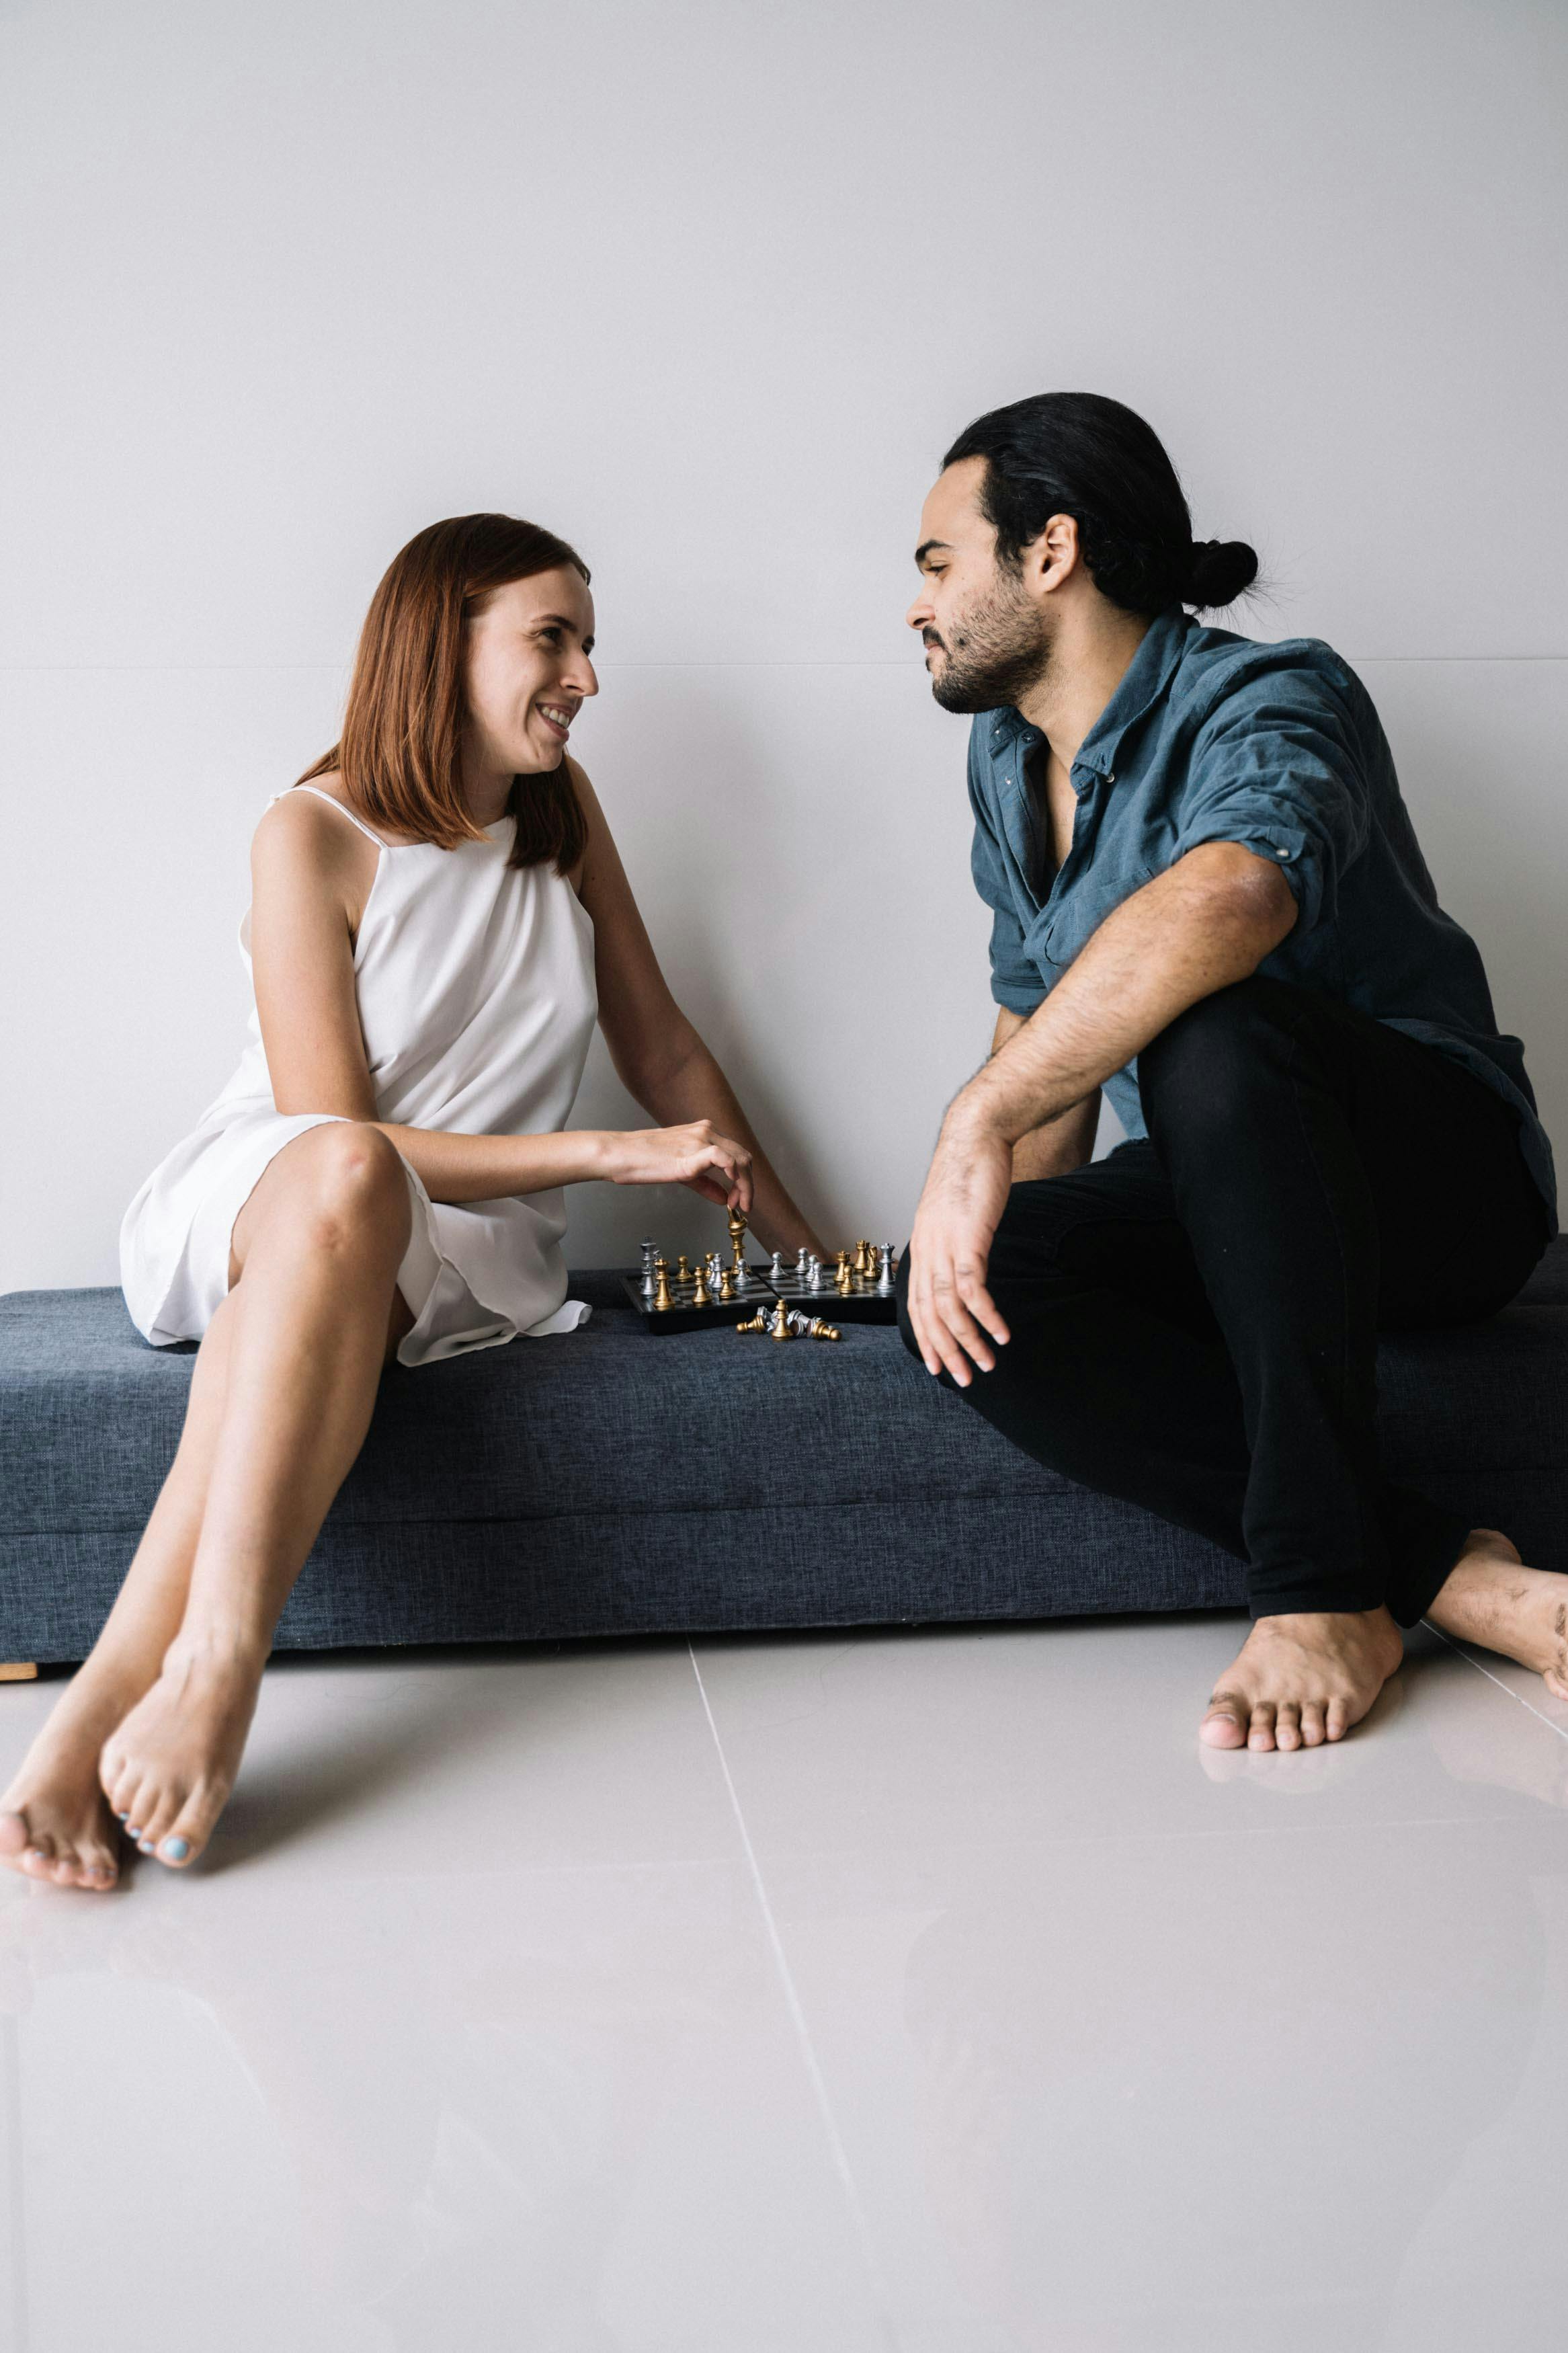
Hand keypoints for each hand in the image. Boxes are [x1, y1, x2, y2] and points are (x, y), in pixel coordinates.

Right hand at [604, 1121, 753, 1212]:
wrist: (620, 1154)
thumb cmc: (642, 1160)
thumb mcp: (682, 1172)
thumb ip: (706, 1183)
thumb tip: (724, 1197)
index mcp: (703, 1132)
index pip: (736, 1153)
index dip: (743, 1178)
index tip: (739, 1198)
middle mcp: (705, 1132)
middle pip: (743, 1156)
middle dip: (747, 1183)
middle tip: (741, 1204)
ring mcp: (699, 1140)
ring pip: (739, 1158)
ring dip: (745, 1184)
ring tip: (739, 1203)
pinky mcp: (691, 1152)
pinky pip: (724, 1158)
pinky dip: (734, 1175)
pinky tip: (731, 1191)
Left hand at [906, 1111, 1012, 1386]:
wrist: (976, 1135)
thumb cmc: (970, 1172)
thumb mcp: (954, 1214)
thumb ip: (955, 1243)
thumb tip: (964, 1266)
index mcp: (921, 1247)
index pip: (916, 1305)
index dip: (926, 1339)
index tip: (939, 1367)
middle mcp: (926, 1250)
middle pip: (929, 1314)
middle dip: (946, 1352)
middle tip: (965, 1379)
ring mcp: (944, 1245)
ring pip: (949, 1308)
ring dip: (969, 1340)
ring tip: (988, 1364)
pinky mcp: (968, 1238)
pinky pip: (973, 1288)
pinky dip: (986, 1315)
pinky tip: (1000, 1333)